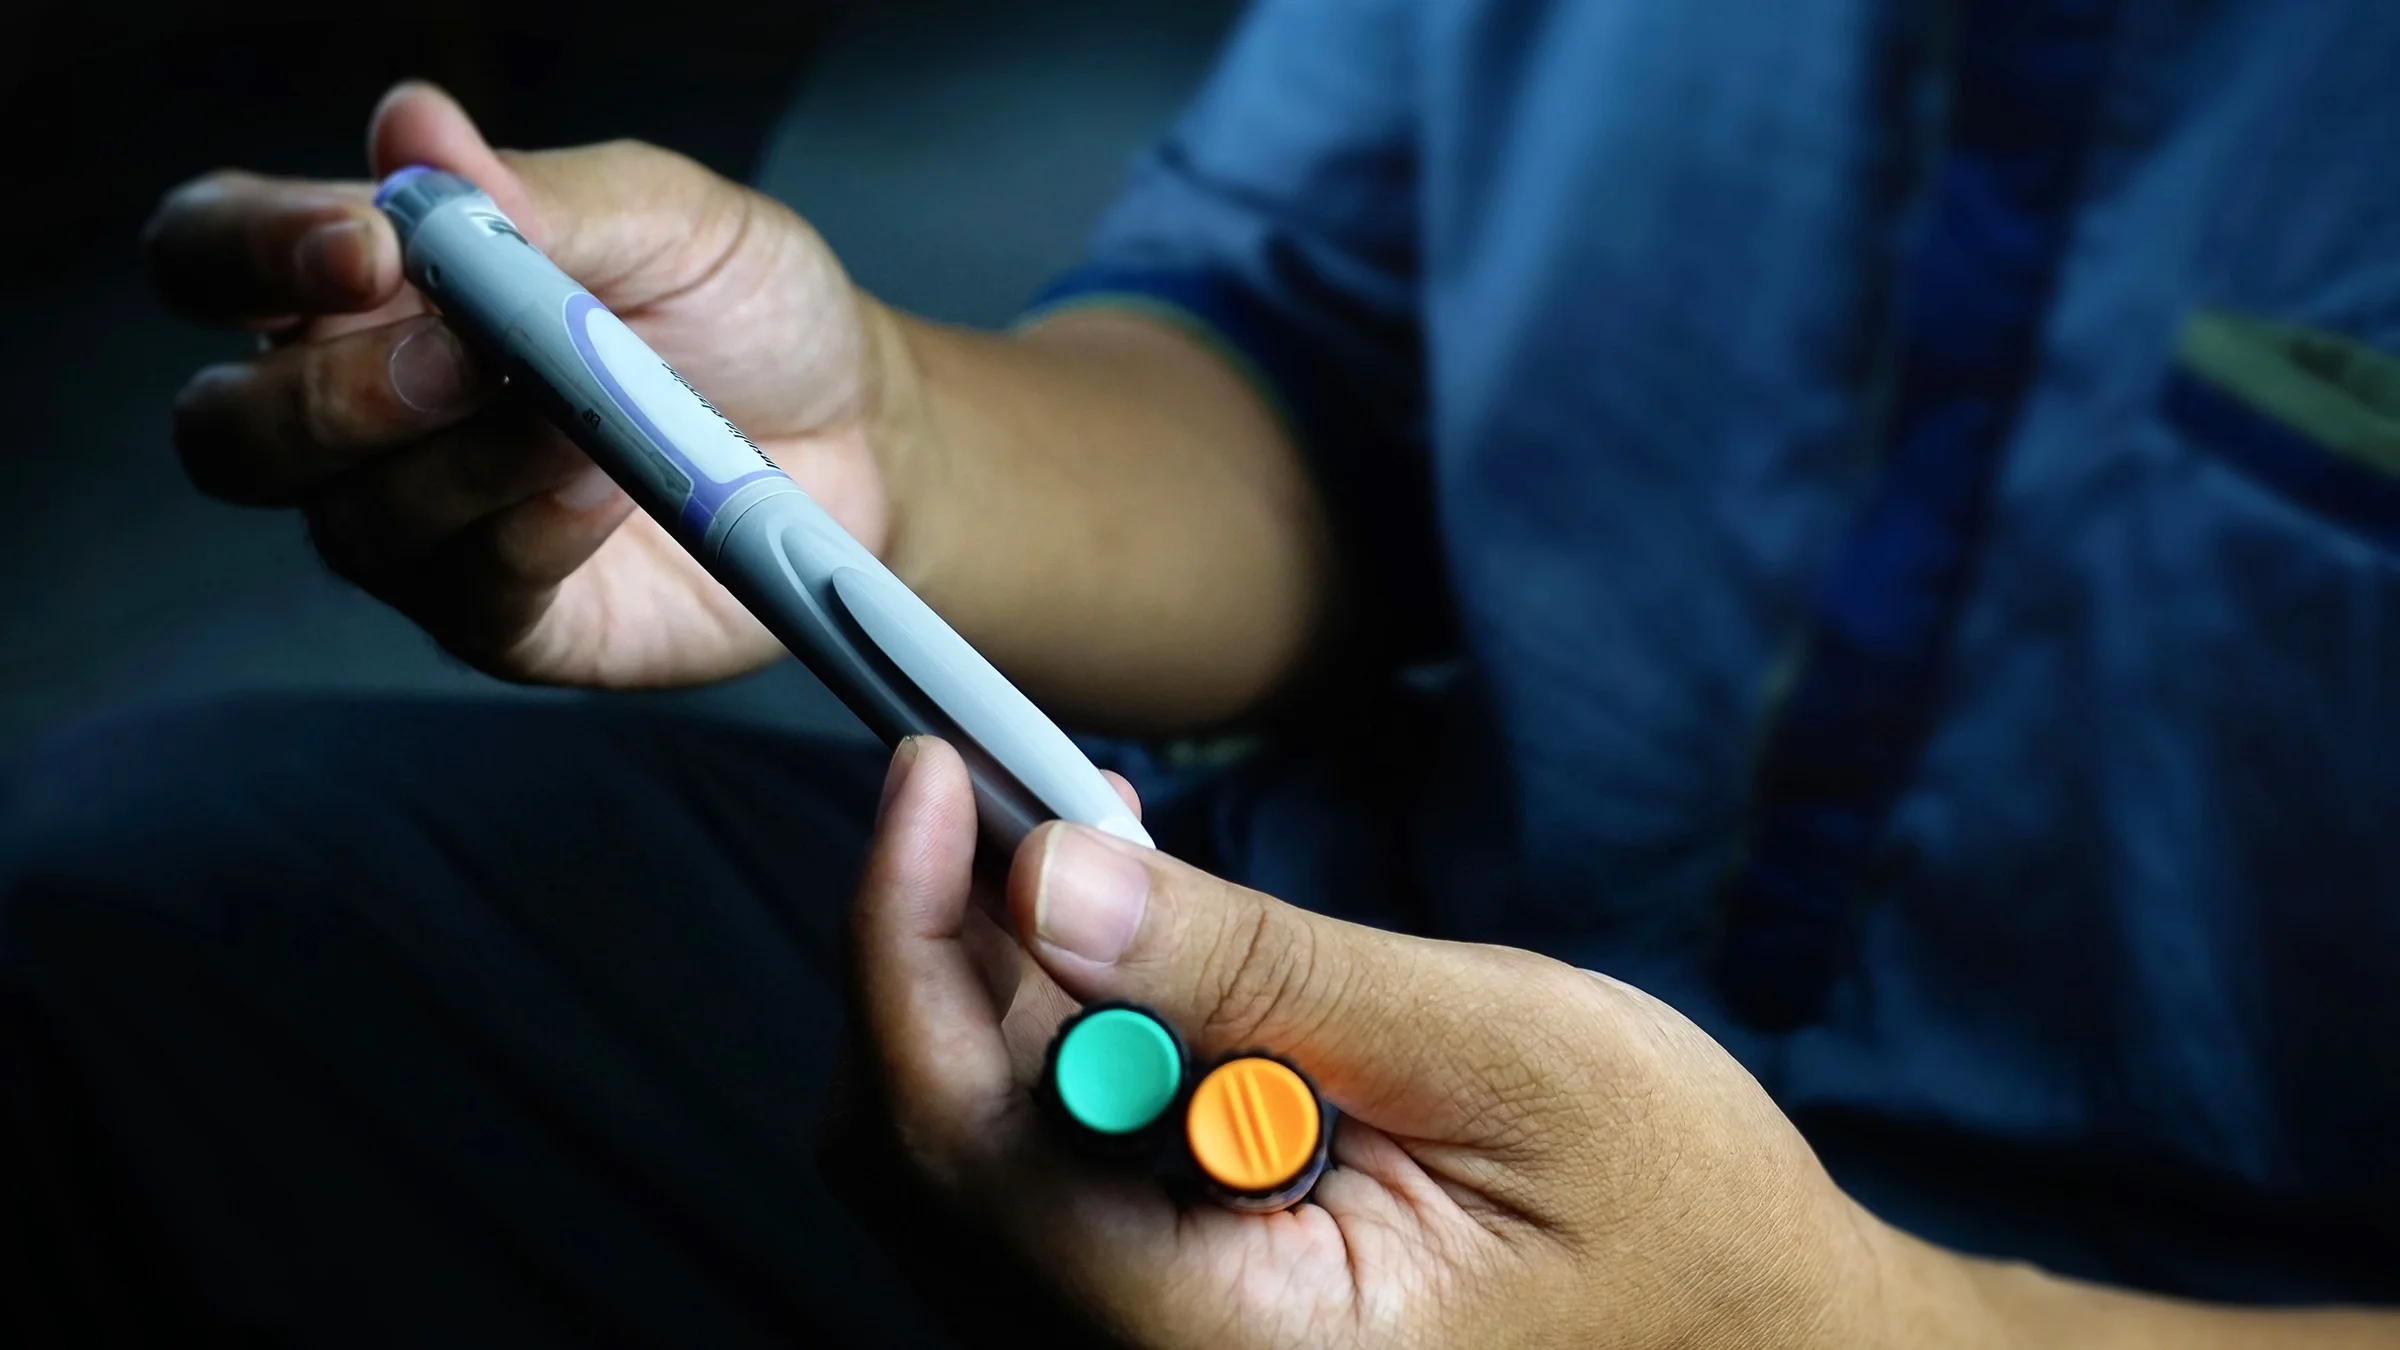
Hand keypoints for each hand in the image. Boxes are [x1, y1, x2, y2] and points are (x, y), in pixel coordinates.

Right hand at [145, 81, 904, 685]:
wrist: (862, 432)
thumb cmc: (744, 308)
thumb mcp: (665, 217)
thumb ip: (537, 196)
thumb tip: (413, 127)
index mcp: (364, 283)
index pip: (213, 258)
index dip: (251, 255)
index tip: (363, 248)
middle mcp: (359, 412)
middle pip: (229, 430)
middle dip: (335, 395)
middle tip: (467, 358)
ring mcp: (422, 527)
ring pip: (350, 521)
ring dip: (468, 463)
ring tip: (588, 419)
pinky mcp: (502, 618)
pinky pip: (467, 593)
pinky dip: (535, 533)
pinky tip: (609, 489)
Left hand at [839, 737, 1905, 1349]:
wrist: (1759, 1335)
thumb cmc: (1678, 1208)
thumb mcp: (1496, 1051)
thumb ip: (1263, 974)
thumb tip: (1050, 877)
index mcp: (1232, 1347)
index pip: (969, 1153)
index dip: (910, 946)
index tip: (934, 776)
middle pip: (928, 1169)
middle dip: (940, 959)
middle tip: (1004, 791)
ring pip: (968, 1180)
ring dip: (994, 1001)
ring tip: (1091, 856)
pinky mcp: (1181, 1325)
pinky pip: (1044, 1199)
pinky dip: (1057, 1062)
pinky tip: (1131, 963)